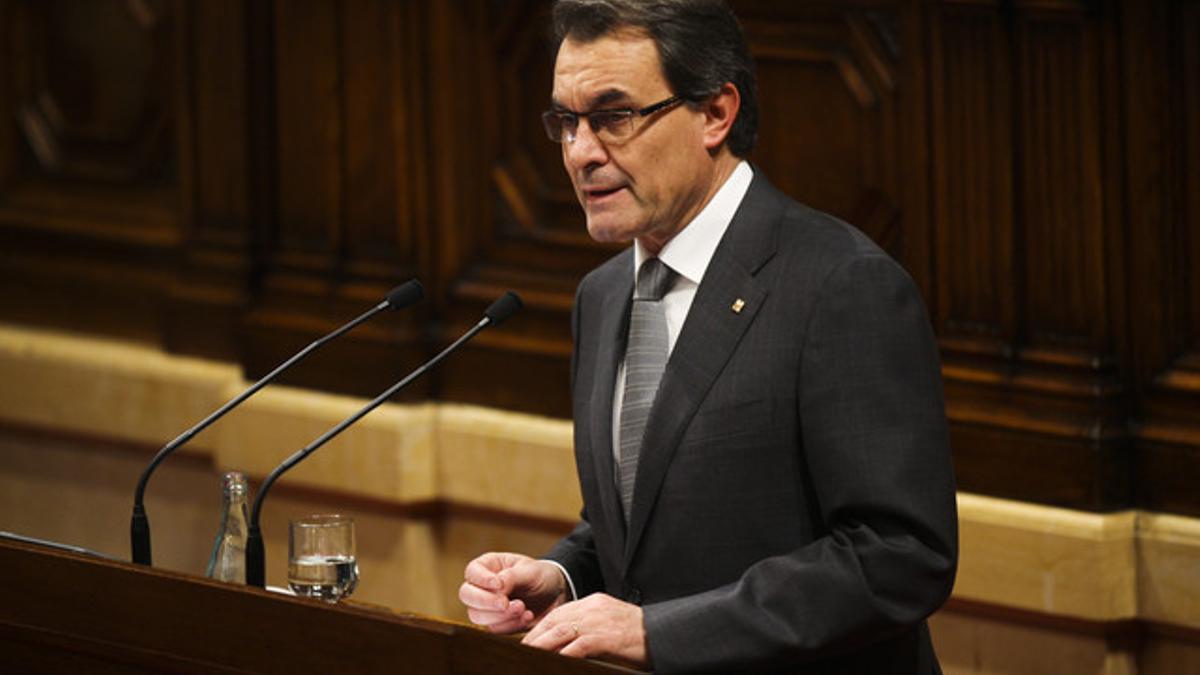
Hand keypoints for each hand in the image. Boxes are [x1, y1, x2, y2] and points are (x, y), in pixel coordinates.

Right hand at [459, 552, 568, 633]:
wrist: (557, 595)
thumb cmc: (542, 576)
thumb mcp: (531, 571)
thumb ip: (512, 576)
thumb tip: (496, 587)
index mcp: (489, 566)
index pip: (472, 572)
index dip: (481, 580)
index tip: (499, 585)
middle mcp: (483, 587)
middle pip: (467, 595)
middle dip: (485, 602)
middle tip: (505, 603)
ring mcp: (488, 607)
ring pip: (477, 616)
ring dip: (500, 615)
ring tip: (522, 608)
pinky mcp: (497, 623)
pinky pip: (494, 629)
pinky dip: (511, 625)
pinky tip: (527, 616)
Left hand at [521, 593, 647, 668]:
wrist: (664, 633)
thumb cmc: (638, 635)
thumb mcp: (610, 624)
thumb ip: (589, 628)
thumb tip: (566, 643)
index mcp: (593, 602)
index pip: (559, 613)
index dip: (540, 627)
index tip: (527, 639)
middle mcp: (593, 608)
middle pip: (554, 620)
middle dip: (534, 636)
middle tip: (520, 649)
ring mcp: (599, 621)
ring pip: (560, 631)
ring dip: (540, 645)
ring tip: (527, 655)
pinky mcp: (606, 637)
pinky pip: (578, 645)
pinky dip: (562, 654)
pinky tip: (552, 661)